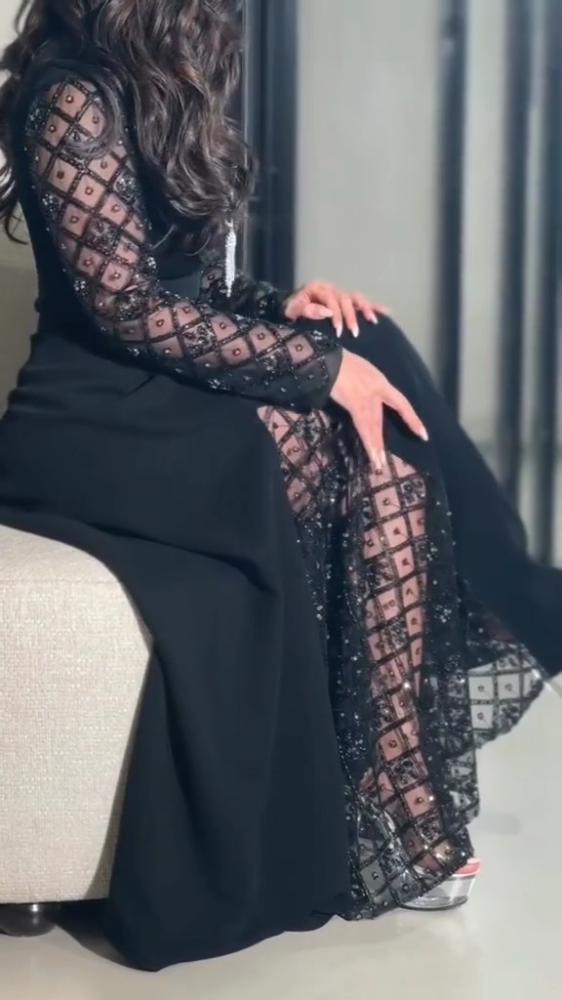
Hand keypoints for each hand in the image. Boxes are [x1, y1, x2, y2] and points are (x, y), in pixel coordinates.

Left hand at [284, 281, 389, 337]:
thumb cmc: (292, 309)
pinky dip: (374, 306)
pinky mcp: (347, 300)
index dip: (336, 314)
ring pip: (356, 298)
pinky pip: (362, 302)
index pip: (331, 299)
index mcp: (318, 288)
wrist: (290, 306)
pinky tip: (386, 312)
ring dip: (365, 309)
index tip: (338, 329)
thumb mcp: (294, 309)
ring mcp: (340, 293)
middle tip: (354, 332)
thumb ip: (308, 309)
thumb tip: (327, 312)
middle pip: (346, 299)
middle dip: (351, 316)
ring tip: (373, 321)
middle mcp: (332, 288)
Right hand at [330, 349, 427, 471]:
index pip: (402, 404)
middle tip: (387, 460)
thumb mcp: (362, 371)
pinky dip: (368, 441)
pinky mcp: (356, 405)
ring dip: (375, 448)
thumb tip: (366, 395)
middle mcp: (378, 392)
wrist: (328, 360)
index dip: (412, 419)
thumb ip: (367, 384)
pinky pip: (363, 428)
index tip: (423, 434)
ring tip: (378, 465)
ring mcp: (368, 400)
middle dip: (383, 441)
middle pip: (381, 421)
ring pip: (374, 429)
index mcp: (381, 383)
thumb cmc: (341, 362)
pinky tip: (371, 453)